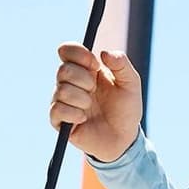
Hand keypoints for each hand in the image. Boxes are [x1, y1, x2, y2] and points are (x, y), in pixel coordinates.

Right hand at [50, 42, 142, 161]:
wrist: (124, 138)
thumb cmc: (126, 109)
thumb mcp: (131, 84)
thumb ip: (121, 65)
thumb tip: (104, 52)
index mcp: (85, 69)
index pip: (67, 50)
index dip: (78, 54)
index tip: (95, 64)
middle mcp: (70, 82)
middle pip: (63, 69)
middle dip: (84, 80)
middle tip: (95, 90)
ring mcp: (62, 100)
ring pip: (61, 90)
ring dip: (82, 99)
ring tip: (91, 107)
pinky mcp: (58, 119)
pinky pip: (57, 110)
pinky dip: (74, 114)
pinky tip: (84, 119)